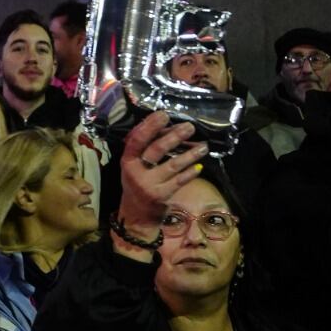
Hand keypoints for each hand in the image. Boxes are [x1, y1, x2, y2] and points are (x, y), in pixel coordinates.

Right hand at [116, 112, 207, 247]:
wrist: (136, 216)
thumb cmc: (137, 184)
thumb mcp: (133, 166)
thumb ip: (144, 149)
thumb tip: (166, 127)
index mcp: (127, 161)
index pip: (137, 140)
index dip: (150, 126)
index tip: (164, 115)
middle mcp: (136, 172)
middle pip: (157, 150)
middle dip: (175, 136)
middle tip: (190, 127)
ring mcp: (149, 185)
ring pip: (173, 165)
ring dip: (190, 154)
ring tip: (202, 146)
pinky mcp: (162, 196)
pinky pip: (180, 180)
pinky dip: (191, 172)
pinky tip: (199, 166)